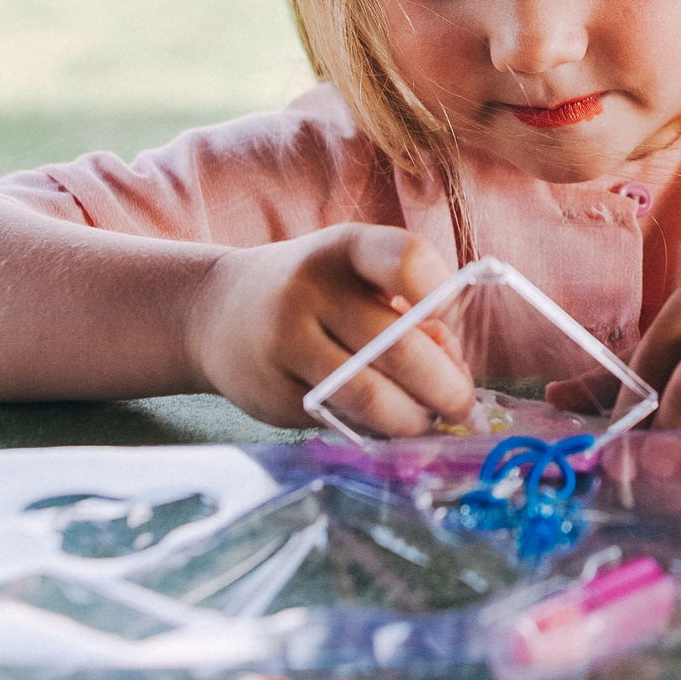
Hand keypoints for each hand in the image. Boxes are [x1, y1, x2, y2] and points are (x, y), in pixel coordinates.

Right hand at [188, 224, 472, 433]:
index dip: (442, 293)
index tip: (448, 316)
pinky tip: (387, 427)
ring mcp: (285, 343)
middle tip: (464, 406)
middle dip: (445, 386)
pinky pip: (340, 420)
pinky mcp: (273, 393)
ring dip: (413, 419)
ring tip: (429, 422)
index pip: (407, 259)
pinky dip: (376, 431)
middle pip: (397, 345)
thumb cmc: (313, 293)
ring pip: (369, 395)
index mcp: (345, 248)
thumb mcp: (355, 278)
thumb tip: (454, 375)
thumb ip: (410, 314)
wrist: (216, 312)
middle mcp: (310, 289)